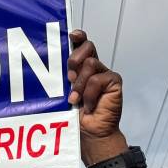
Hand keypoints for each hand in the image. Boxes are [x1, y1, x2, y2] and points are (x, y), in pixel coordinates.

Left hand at [67, 29, 125, 162]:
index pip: (81, 45)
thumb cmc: (74, 116)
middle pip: (87, 47)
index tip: (71, 35)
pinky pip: (98, 79)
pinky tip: (89, 105)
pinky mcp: (114, 82)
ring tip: (76, 100)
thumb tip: (54, 65)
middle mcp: (94, 68)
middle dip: (74, 59)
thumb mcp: (63, 93)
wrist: (89, 133)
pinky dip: (90, 94)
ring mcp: (105, 74)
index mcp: (81, 68)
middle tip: (69, 76)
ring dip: (79, 84)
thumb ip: (63, 78)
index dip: (78, 37)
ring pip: (90, 64)